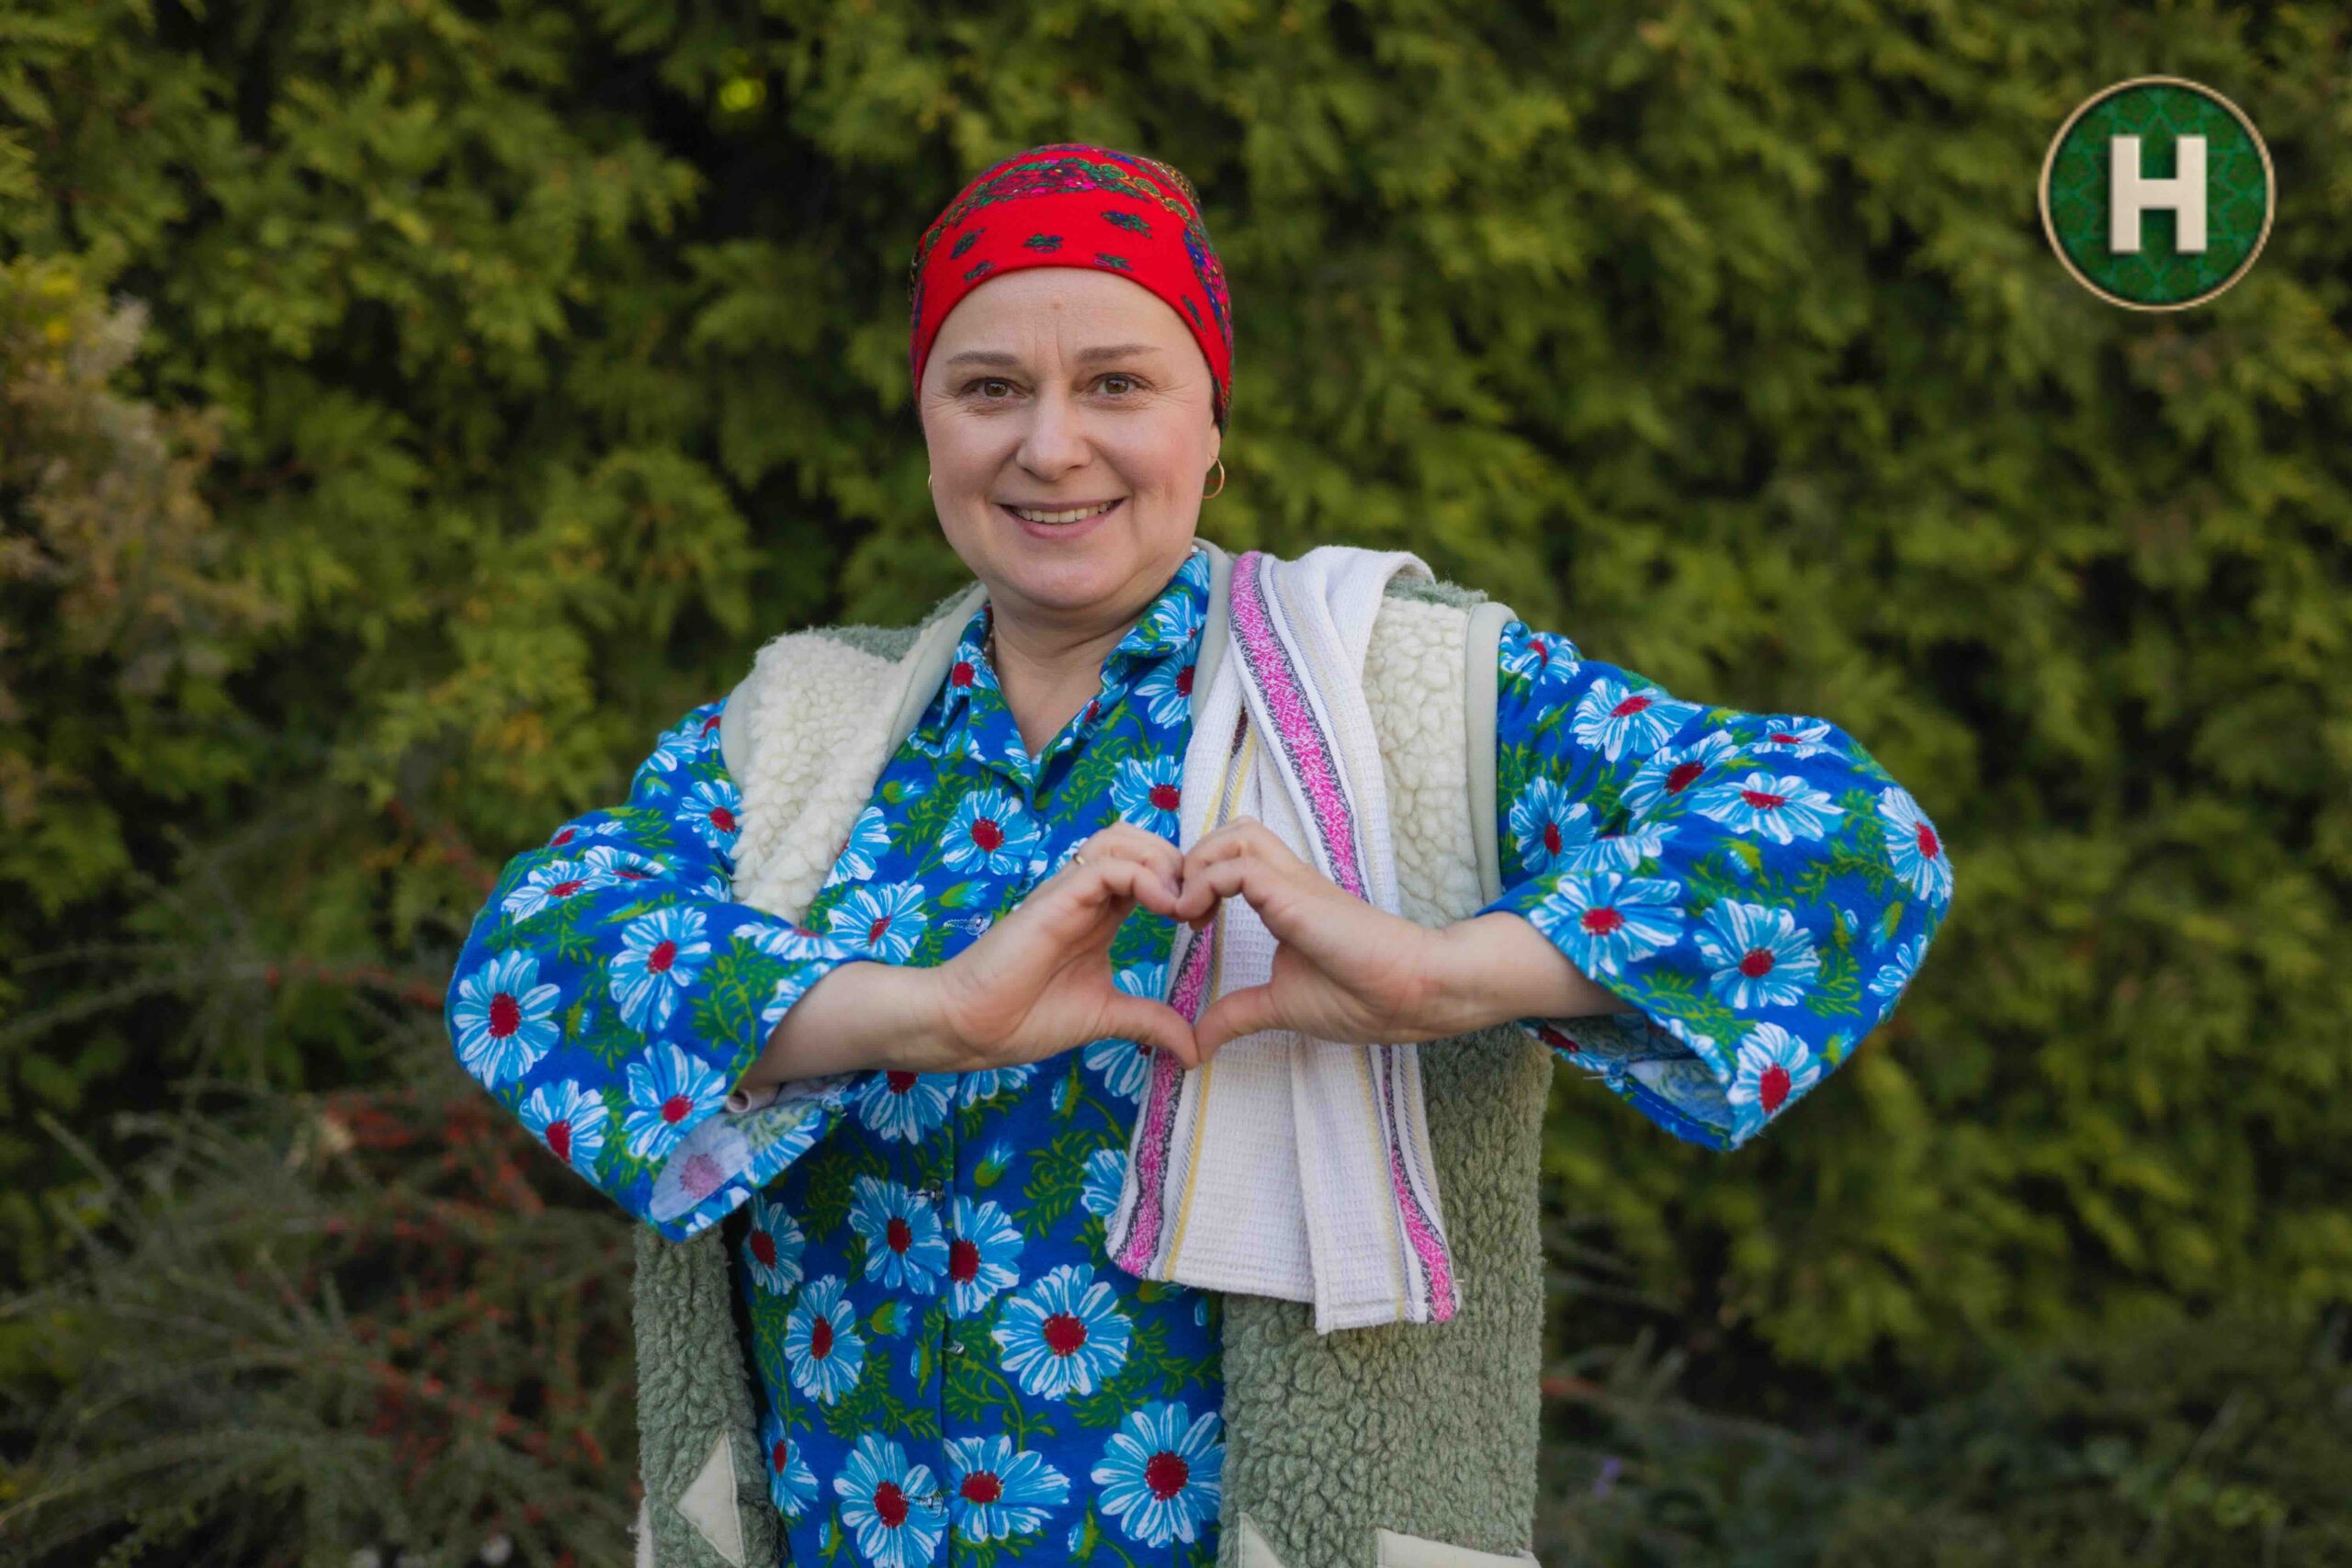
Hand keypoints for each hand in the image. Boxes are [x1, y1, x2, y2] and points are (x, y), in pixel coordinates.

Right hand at [919, 822, 1203, 1073]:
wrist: (970, 1028)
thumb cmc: (1024, 1018)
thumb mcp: (1106, 1017)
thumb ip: (1149, 1022)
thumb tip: (1193, 1050)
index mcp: (1101, 914)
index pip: (1149, 869)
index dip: (1185, 882)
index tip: (1203, 921)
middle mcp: (1086, 894)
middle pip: (1140, 840)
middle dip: (1179, 863)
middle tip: (1197, 907)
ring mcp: (1069, 892)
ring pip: (1122, 839)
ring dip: (1162, 862)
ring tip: (1180, 904)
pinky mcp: (1055, 898)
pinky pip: (1106, 865)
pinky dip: (1144, 876)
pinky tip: (1164, 908)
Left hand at [1166, 817, 1451, 1058]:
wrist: (1410, 993)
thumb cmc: (1358, 996)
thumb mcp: (1279, 1005)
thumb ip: (1237, 1015)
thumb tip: (1199, 1043)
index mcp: (1284, 899)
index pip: (1235, 857)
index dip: (1199, 877)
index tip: (1186, 923)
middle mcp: (1287, 881)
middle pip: (1233, 831)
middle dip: (1194, 859)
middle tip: (1181, 908)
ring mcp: (1292, 882)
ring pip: (1235, 833)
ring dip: (1198, 864)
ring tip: (1188, 910)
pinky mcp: (1294, 892)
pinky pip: (1237, 866)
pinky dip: (1204, 884)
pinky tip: (1196, 919)